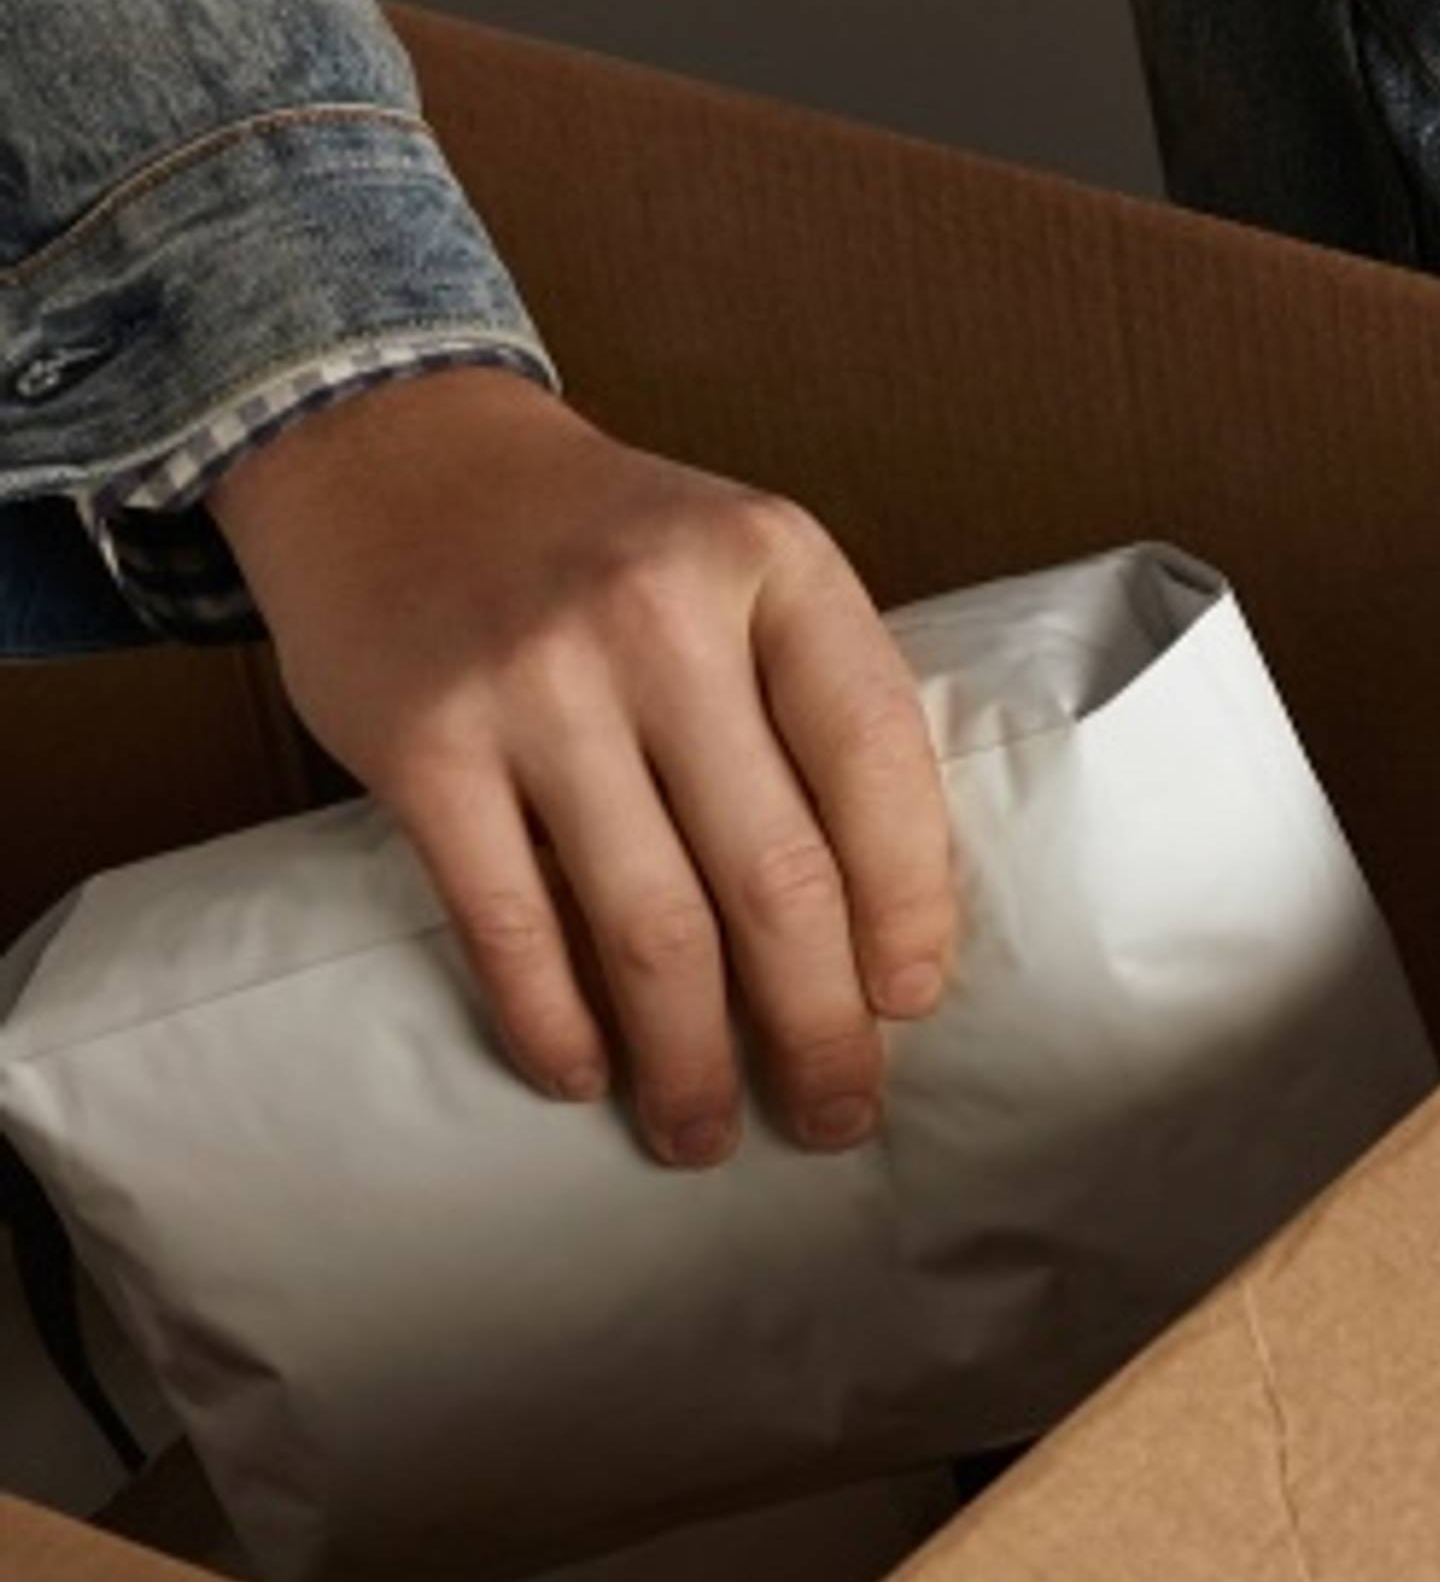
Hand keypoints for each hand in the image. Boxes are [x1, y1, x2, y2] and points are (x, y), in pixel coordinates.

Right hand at [209, 364, 953, 1167]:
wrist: (388, 447)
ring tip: (704, 1133)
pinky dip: (555, 1024)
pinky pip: (511, 925)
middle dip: (818, 1030)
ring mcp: (534, 678)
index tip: (908, 1006)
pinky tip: (586, 1077)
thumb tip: (889, 934)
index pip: (879, 769)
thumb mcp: (742, 572)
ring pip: (652, 929)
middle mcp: (658, 613)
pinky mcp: (422, 740)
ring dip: (690, 1062)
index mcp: (773, 566)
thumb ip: (816, 709)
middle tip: (834, 1117)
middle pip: (777, 880)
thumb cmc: (605, 549)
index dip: (909, 912)